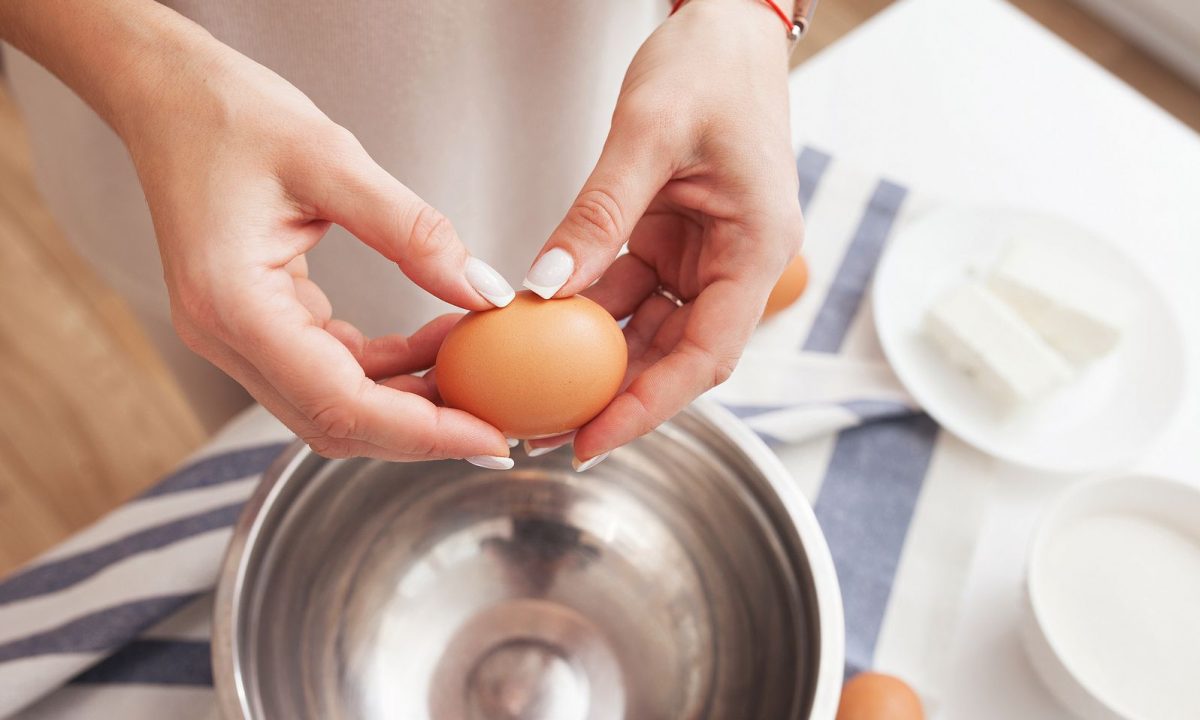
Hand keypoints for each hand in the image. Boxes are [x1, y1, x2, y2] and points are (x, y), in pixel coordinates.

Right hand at [121, 31, 515, 462]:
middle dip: (421, 429)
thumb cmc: (231, 115)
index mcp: (233, 307)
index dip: (421, 432)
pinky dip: (387, 366)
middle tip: (496, 419)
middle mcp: (226, 338)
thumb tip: (481, 292)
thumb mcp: (332, 159)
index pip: (339, 404)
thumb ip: (412, 233)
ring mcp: (236, 337)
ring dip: (408, 395)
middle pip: (336, 422)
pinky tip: (435, 338)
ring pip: (335, 404)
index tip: (488, 439)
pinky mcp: (256, 324)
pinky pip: (329, 368)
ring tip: (473, 360)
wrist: (168, 95)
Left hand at [523, 0, 802, 462]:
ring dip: (595, 362)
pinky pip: (628, 292)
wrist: (723, 24)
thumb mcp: (648, 135)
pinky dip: (587, 312)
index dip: (649, 407)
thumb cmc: (710, 65)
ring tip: (535, 393)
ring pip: (649, 331)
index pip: (706, 355)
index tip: (592, 440)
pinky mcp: (671, 241)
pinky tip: (541, 328)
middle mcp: (736, 264)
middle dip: (614, 398)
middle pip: (677, 356)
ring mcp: (703, 256)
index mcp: (756, 249)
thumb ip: (598, 216)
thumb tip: (543, 292)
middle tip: (546, 431)